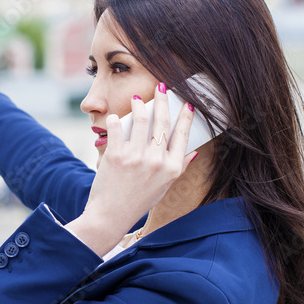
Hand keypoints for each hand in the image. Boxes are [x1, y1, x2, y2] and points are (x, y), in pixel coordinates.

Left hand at [82, 82, 198, 242]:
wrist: (110, 216)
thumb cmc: (138, 202)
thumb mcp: (163, 188)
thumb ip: (178, 168)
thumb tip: (193, 152)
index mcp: (171, 169)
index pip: (182, 135)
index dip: (186, 117)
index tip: (188, 104)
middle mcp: (156, 161)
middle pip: (162, 121)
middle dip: (163, 100)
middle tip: (162, 87)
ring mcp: (135, 157)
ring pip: (141, 119)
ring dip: (140, 105)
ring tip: (137, 99)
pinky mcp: (115, 155)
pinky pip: (116, 127)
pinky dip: (115, 120)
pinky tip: (115, 118)